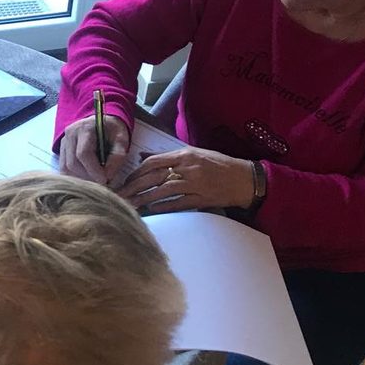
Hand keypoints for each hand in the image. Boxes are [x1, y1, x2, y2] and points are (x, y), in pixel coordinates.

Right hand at [58, 115, 131, 185]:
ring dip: (80, 178)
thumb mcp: (122, 140)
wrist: (104, 123)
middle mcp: (70, 134)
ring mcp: (63, 142)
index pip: (83, 153)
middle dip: (87, 177)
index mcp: (84, 128)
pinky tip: (87, 177)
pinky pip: (64, 168)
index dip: (93, 170)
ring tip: (95, 179)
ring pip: (65, 168)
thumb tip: (107, 177)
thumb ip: (117, 157)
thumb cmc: (113, 130)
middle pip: (72, 163)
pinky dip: (74, 176)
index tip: (104, 180)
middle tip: (101, 182)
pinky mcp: (62, 150)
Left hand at [115, 147, 255, 213]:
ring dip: (144, 199)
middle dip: (134, 186)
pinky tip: (152, 211)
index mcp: (185, 155)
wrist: (244, 179)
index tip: (126, 180)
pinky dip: (163, 207)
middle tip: (120, 195)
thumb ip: (168, 156)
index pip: (153, 162)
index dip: (136, 172)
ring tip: (130, 205)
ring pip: (163, 191)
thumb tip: (144, 157)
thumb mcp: (194, 153)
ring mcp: (195, 184)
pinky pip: (178, 204)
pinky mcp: (202, 199)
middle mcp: (188, 168)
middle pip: (154, 177)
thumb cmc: (219, 165)